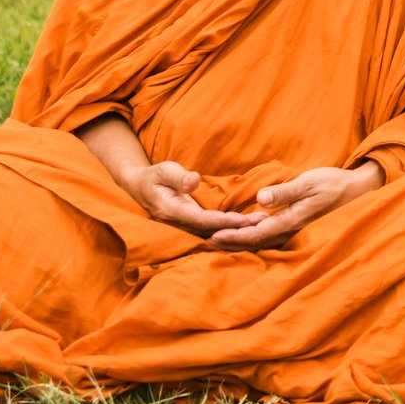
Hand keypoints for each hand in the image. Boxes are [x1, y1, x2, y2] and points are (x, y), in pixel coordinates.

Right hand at [120, 160, 259, 238]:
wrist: (141, 188)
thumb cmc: (154, 176)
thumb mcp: (164, 170)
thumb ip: (179, 176)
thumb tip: (194, 181)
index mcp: (172, 211)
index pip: (202, 220)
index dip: (224, 221)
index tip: (244, 220)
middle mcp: (179, 224)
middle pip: (212, 231)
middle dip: (237, 229)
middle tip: (263, 223)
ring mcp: (184, 227)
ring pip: (213, 234)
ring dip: (236, 231)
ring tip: (262, 225)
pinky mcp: (190, 226)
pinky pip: (211, 230)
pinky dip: (229, 229)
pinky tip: (247, 227)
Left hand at [206, 162, 384, 250]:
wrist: (356, 191)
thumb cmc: (332, 184)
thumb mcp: (309, 182)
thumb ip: (285, 192)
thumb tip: (260, 200)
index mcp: (291, 220)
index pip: (256, 234)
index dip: (234, 237)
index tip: (213, 237)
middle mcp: (291, 229)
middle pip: (255, 243)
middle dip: (231, 243)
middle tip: (205, 243)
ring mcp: (294, 229)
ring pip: (262, 241)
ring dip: (240, 241)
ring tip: (220, 241)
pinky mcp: (295, 225)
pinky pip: (270, 235)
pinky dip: (253, 236)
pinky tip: (245, 232)